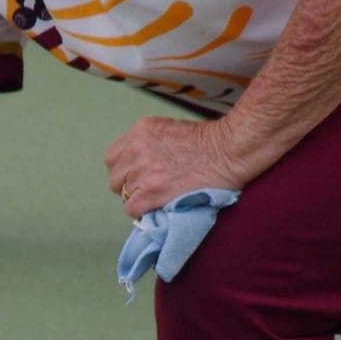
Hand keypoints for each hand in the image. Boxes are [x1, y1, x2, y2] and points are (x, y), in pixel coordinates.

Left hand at [104, 115, 230, 220]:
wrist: (227, 151)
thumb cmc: (208, 140)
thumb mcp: (170, 128)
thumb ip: (149, 143)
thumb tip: (142, 163)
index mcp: (139, 131)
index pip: (112, 157)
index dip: (124, 169)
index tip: (138, 174)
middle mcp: (136, 150)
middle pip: (115, 177)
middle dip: (129, 184)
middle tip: (149, 188)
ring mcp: (142, 173)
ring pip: (123, 195)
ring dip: (138, 198)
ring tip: (157, 198)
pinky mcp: (151, 193)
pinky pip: (132, 209)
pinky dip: (143, 211)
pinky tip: (158, 207)